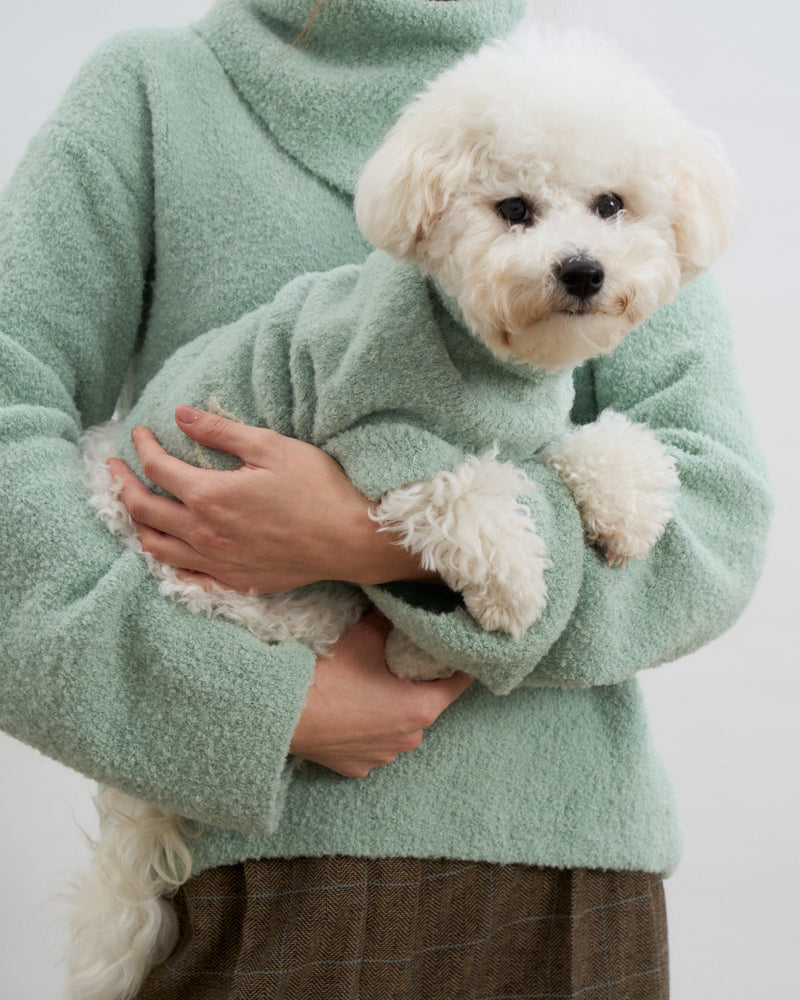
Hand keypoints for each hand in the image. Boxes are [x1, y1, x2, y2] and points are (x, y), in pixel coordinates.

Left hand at [108, 406, 432, 593]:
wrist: (350, 539)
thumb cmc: (317, 487)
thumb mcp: (270, 446)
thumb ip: (220, 432)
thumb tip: (180, 414)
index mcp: (210, 496)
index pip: (157, 468)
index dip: (142, 447)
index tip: (140, 432)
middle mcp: (204, 533)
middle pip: (143, 509)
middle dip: (121, 484)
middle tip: (114, 467)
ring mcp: (216, 562)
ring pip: (155, 546)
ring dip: (136, 523)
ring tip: (132, 506)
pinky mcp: (233, 580)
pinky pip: (183, 575)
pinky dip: (164, 559)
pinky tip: (164, 548)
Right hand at [290, 613, 472, 776]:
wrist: (281, 715)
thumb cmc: (328, 677)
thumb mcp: (365, 636)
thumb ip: (393, 620)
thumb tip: (406, 605)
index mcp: (420, 708)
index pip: (459, 683)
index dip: (459, 662)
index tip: (456, 649)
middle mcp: (409, 739)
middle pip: (426, 704)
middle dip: (417, 683)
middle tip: (399, 660)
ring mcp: (382, 757)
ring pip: (399, 726)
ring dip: (390, 707)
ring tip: (367, 686)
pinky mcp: (356, 768)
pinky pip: (373, 743)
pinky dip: (367, 728)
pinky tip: (348, 710)